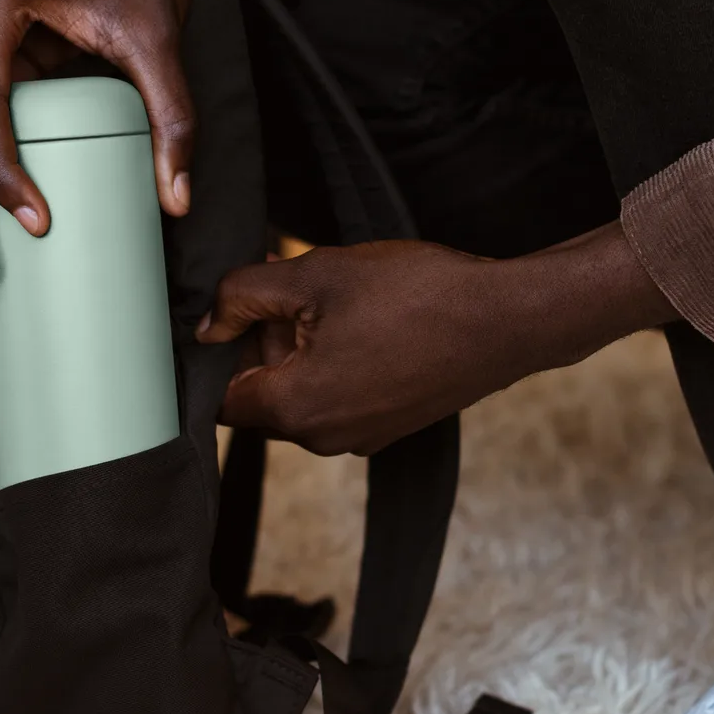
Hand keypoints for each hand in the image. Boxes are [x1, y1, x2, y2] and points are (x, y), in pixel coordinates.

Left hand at [196, 225, 680, 455]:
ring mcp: (359, 439)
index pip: (216, 395)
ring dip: (300, 351)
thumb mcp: (314, 274)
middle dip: (262, 343)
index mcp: (294, 408)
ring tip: (333, 300)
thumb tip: (207, 321)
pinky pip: (338, 400)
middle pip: (259, 395)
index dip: (215, 349)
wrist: (506, 320)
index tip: (232, 308)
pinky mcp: (388, 427)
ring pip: (300, 395)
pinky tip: (364, 321)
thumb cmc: (418, 294)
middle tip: (287, 287)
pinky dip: (335, 364)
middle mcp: (321, 439)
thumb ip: (244, 295)